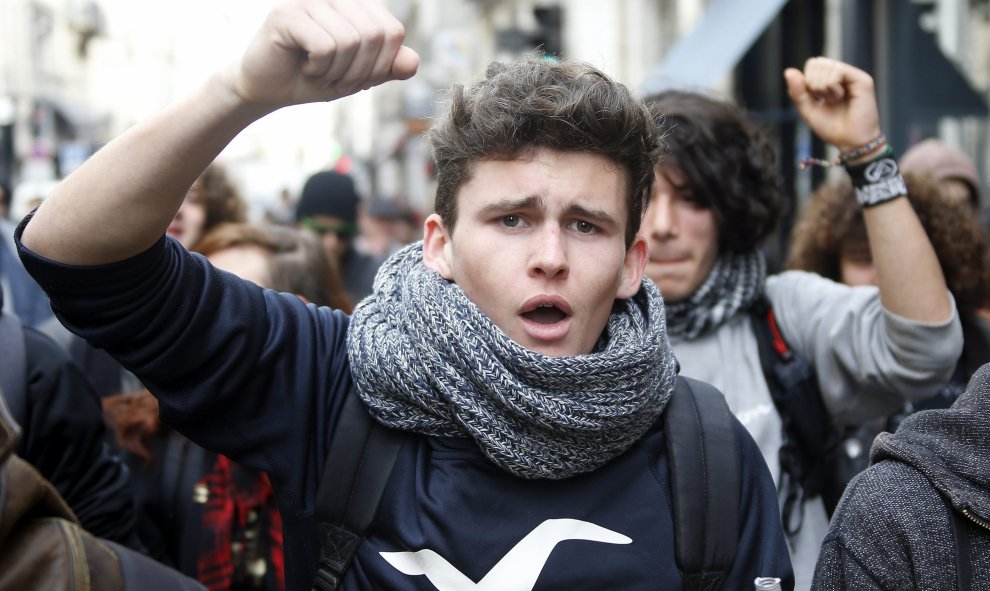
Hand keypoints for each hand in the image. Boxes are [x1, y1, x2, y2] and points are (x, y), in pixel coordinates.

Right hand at [228, 0, 419, 107]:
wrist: (270, 88)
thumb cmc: (315, 77)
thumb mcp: (359, 76)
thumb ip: (388, 67)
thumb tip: (413, 63)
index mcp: (358, 5)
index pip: (393, 31)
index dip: (382, 64)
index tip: (360, 79)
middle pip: (374, 35)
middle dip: (360, 72)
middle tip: (338, 81)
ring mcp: (310, 0)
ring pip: (349, 41)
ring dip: (337, 73)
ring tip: (320, 74)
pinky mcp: (286, 13)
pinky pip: (325, 46)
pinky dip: (319, 69)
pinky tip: (305, 68)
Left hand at [783, 57, 881, 152]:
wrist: (850, 142)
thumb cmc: (832, 128)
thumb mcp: (808, 110)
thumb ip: (798, 92)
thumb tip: (788, 71)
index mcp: (830, 80)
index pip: (812, 65)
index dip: (807, 81)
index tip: (817, 98)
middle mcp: (842, 75)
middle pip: (816, 63)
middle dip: (814, 84)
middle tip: (827, 100)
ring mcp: (852, 76)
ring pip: (826, 65)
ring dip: (823, 87)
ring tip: (835, 100)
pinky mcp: (862, 79)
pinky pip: (838, 70)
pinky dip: (831, 85)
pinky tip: (839, 96)